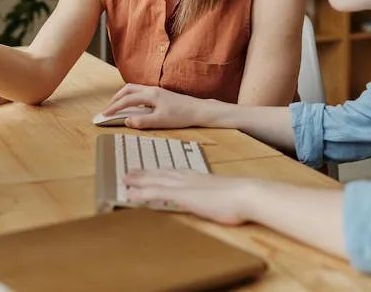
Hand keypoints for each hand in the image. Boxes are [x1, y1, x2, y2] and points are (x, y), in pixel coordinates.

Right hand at [101, 84, 210, 128]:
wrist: (198, 110)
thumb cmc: (181, 116)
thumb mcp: (160, 121)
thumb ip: (142, 121)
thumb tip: (127, 121)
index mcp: (150, 95)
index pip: (127, 100)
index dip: (114, 107)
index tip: (105, 114)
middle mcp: (152, 90)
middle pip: (128, 89)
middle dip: (116, 98)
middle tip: (108, 108)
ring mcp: (156, 90)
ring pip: (135, 89)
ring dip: (124, 96)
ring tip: (118, 106)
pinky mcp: (161, 94)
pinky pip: (141, 92)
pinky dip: (132, 96)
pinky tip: (134, 105)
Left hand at [124, 169, 254, 224]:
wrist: (246, 194)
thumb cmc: (241, 198)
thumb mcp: (226, 195)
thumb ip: (217, 195)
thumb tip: (218, 200)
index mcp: (198, 177)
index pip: (174, 172)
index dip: (160, 172)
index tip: (150, 170)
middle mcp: (188, 178)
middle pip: (161, 173)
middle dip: (144, 173)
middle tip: (130, 171)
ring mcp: (184, 185)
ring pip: (155, 180)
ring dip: (138, 180)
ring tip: (125, 179)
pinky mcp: (182, 195)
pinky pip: (156, 193)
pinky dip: (141, 193)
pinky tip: (131, 194)